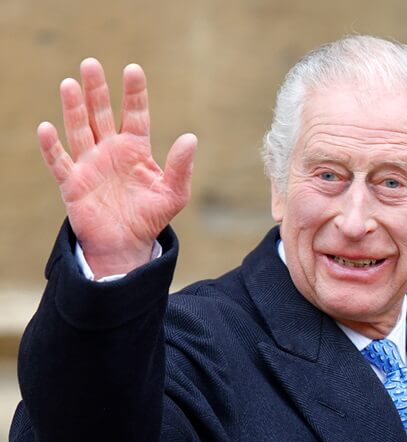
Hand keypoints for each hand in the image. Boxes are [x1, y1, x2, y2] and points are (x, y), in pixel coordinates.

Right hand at [37, 58, 195, 276]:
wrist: (127, 244)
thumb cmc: (151, 217)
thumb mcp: (174, 193)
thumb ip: (182, 167)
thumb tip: (190, 138)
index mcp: (136, 150)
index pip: (135, 115)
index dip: (134, 93)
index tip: (133, 69)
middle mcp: (110, 151)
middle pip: (101, 114)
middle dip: (96, 90)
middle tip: (90, 63)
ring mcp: (89, 165)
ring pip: (79, 130)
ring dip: (74, 109)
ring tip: (69, 84)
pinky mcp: (72, 183)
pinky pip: (59, 162)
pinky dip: (52, 146)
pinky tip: (47, 128)